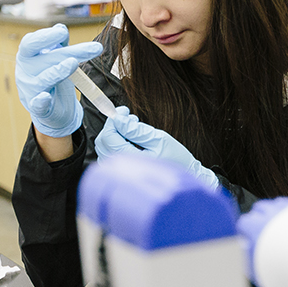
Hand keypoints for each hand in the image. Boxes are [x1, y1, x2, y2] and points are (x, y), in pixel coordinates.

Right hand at [16, 24, 104, 137]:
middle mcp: (25, 72)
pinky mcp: (38, 109)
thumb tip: (60, 27)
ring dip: (58, 71)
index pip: (31, 43)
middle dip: (68, 52)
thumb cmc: (52, 77)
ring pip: (43, 79)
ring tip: (73, 63)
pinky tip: (45, 96)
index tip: (63, 32)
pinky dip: (41, 101)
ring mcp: (30, 90)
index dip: (45, 36)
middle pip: (45, 59)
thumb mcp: (56, 59)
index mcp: (27, 56)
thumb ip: (59, 45)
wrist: (51, 109)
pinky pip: (38, 104)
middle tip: (95, 47)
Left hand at [94, 106, 220, 189]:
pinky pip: (109, 155)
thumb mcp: (159, 139)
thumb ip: (136, 130)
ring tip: (133, 128)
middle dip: (114, 126)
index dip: (113, 120)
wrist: (184, 175)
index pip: (109, 137)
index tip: (123, 111)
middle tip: (129, 117)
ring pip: (104, 147)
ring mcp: (119, 173)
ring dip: (115, 134)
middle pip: (103, 142)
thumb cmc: (176, 159)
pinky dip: (116, 143)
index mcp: (131, 161)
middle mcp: (121, 170)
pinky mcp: (121, 173)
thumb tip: (118, 119)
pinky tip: (130, 139)